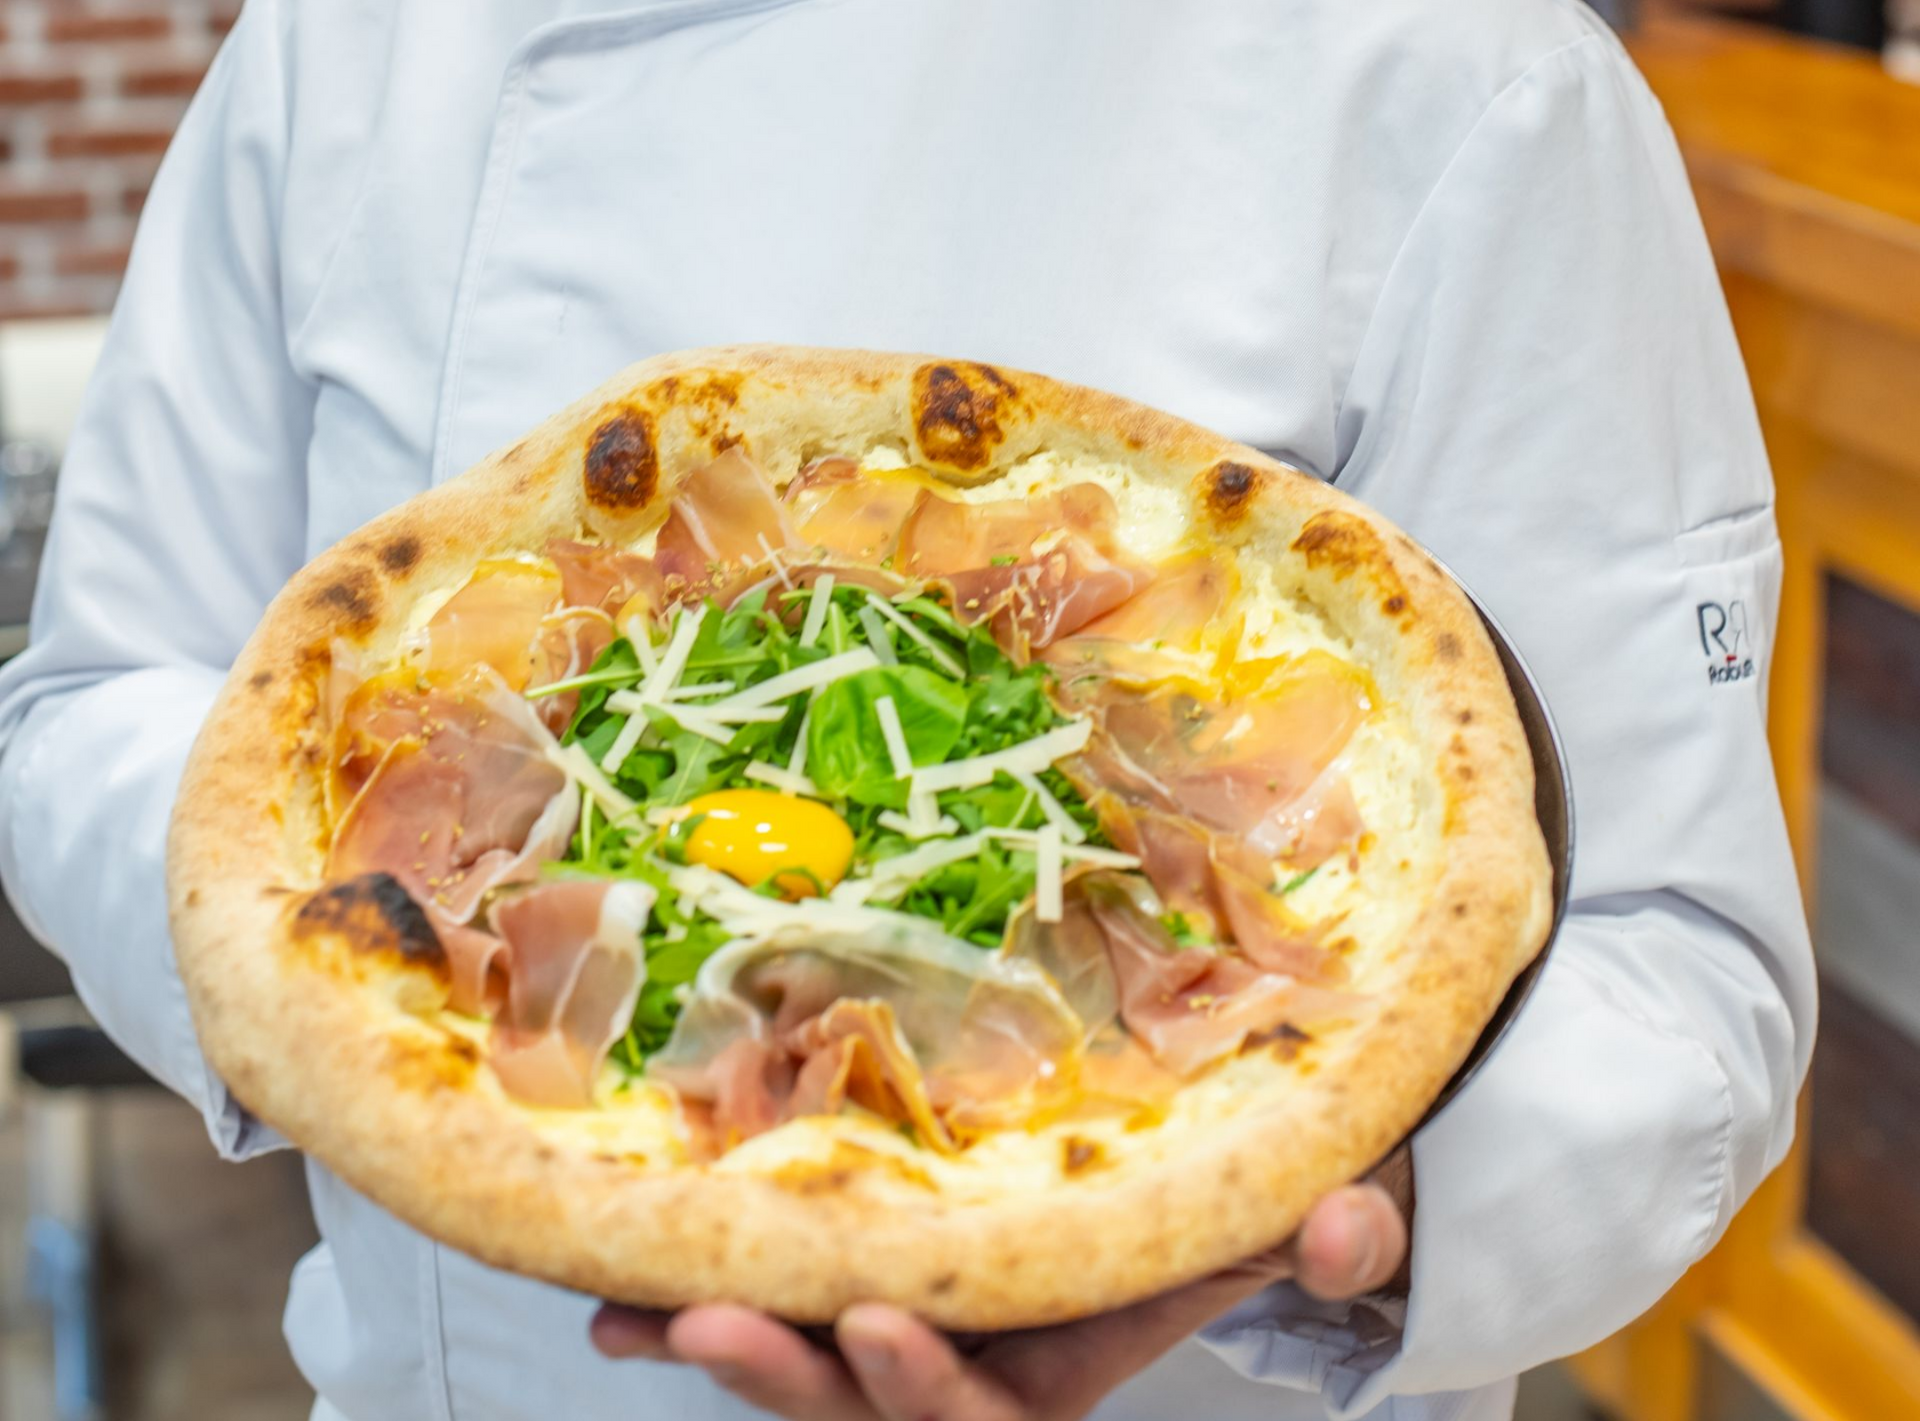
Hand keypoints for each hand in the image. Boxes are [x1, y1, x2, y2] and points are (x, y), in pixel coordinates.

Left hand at [591, 1147, 1411, 1420]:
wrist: (1195, 1175)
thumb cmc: (1233, 1193)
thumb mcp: (1300, 1212)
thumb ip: (1329, 1234)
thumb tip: (1347, 1230)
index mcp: (1059, 1375)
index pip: (986, 1417)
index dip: (926, 1388)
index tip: (879, 1323)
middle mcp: (968, 1376)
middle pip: (863, 1415)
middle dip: (788, 1380)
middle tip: (711, 1322)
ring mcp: (902, 1339)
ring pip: (801, 1377)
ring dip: (721, 1347)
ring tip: (633, 1313)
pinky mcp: (856, 1291)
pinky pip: (778, 1316)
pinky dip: (697, 1305)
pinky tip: (615, 1289)